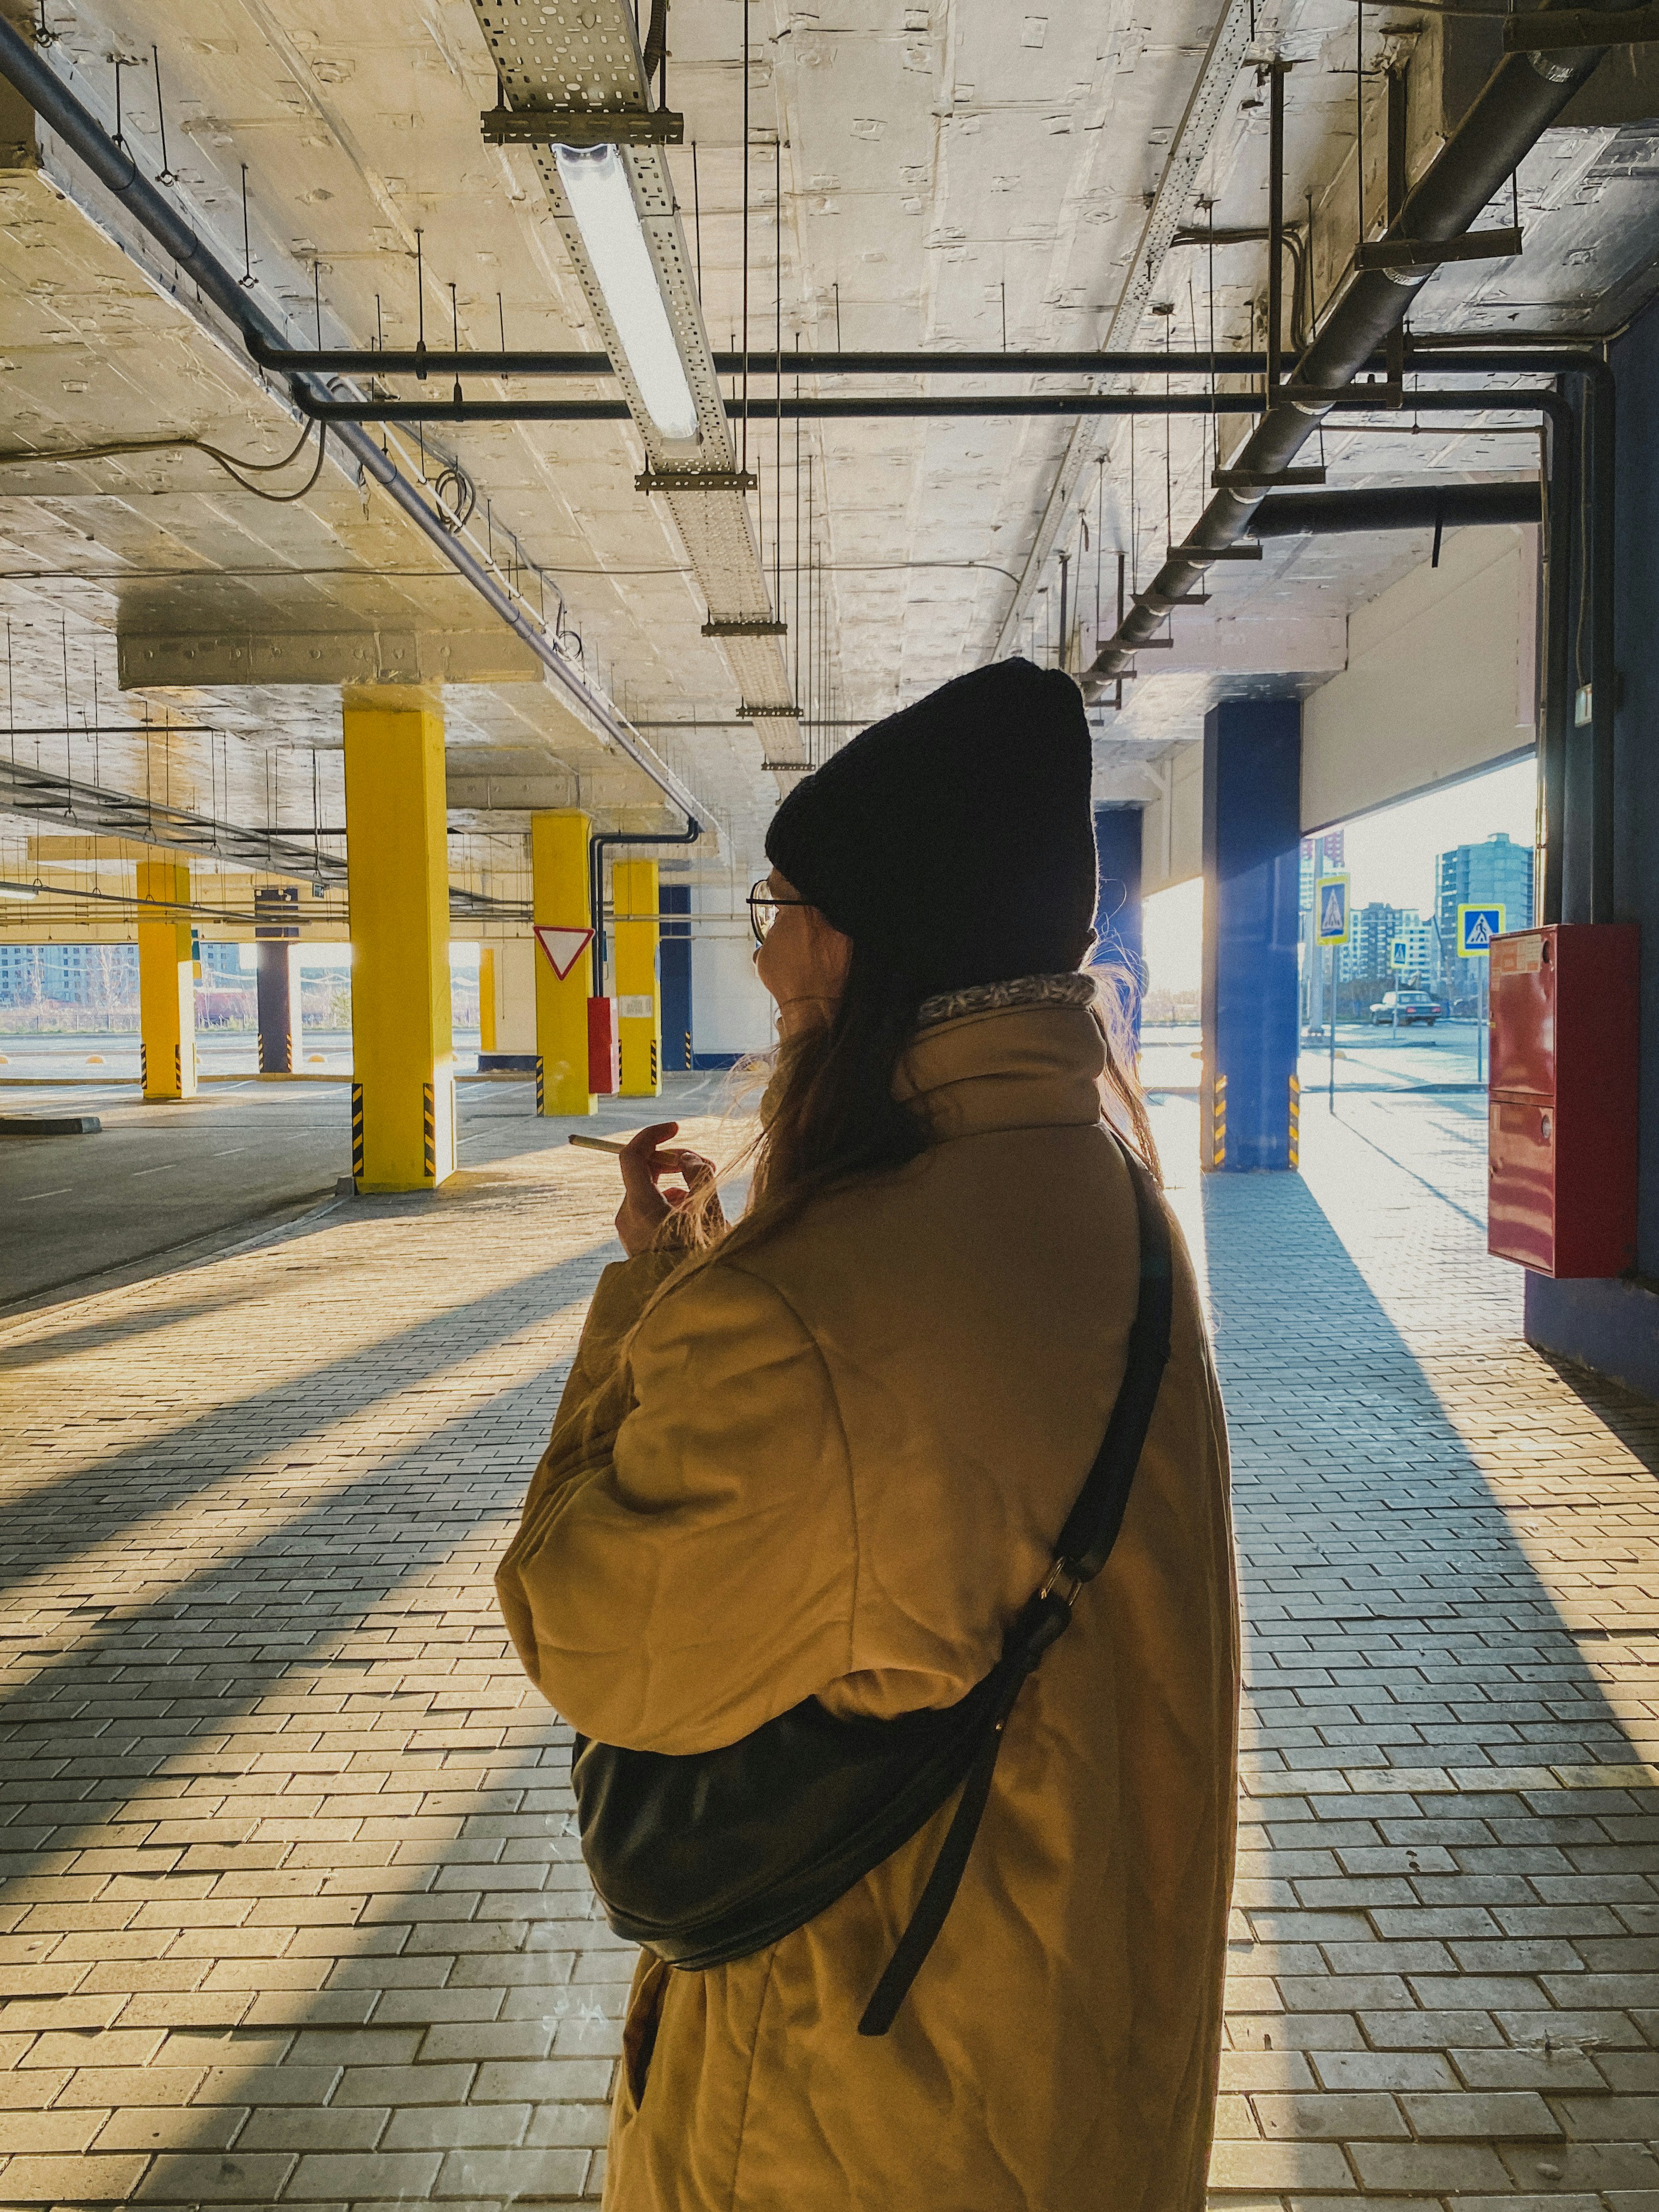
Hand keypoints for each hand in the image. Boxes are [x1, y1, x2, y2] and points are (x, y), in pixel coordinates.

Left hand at [615, 1121, 723, 1256]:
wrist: (683, 1307)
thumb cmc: (700, 1261)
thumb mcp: (709, 1214)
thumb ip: (699, 1176)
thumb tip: (686, 1157)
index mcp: (641, 1206)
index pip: (632, 1155)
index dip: (653, 1135)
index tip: (676, 1128)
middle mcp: (627, 1215)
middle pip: (642, 1170)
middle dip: (675, 1161)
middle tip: (707, 1165)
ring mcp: (628, 1229)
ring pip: (649, 1190)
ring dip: (676, 1183)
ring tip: (705, 1198)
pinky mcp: (635, 1240)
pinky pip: (648, 1208)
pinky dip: (669, 1202)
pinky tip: (692, 1215)